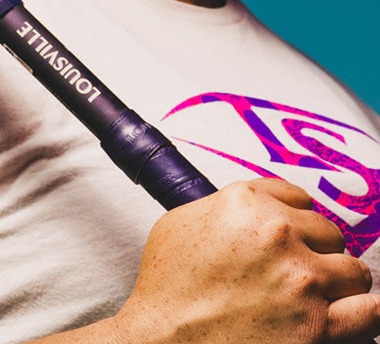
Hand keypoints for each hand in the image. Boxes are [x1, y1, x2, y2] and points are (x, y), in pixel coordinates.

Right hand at [112, 179, 379, 343]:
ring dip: (340, 282)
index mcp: (245, 202)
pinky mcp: (319, 326)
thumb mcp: (180, 223)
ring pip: (354, 270)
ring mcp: (303, 279)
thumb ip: (221, 208)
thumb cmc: (167, 285)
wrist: (165, 337)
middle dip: (317, 250)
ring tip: (323, 296)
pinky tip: (342, 318)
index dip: (294, 218)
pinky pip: (369, 311)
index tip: (291, 234)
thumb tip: (248, 214)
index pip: (297, 196)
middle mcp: (279, 233)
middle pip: (329, 231)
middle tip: (299, 270)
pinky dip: (360, 314)